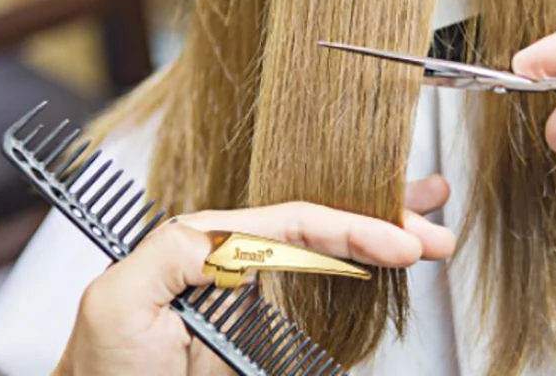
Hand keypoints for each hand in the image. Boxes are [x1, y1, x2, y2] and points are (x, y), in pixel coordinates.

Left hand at [53, 175, 453, 375]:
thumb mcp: (121, 304)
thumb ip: (175, 250)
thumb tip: (240, 231)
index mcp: (210, 244)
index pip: (297, 224)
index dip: (354, 228)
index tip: (401, 242)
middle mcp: (237, 262)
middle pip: (323, 231)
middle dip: (383, 222)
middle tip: (434, 227)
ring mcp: (254, 298)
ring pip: (329, 258)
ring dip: (380, 242)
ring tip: (426, 232)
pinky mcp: (263, 333)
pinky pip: (320, 297)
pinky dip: (359, 277)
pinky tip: (386, 264)